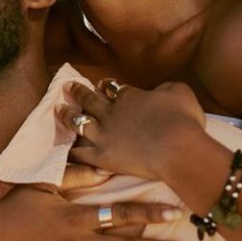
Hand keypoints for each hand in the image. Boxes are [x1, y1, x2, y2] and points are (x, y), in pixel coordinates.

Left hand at [58, 80, 207, 181]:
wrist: (176, 148)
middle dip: (78, 92)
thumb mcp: (180, 92)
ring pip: (79, 122)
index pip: (114, 88)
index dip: (106, 86)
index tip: (100, 84)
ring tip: (58, 109)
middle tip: (67, 86)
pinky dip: (71, 151)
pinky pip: (81, 153)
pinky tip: (64, 150)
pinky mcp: (102, 156)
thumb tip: (161, 91)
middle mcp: (112, 113)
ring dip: (67, 114)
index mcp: (130, 97)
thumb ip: (167, 88)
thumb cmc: (183, 119)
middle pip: (90, 100)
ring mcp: (104, 134)